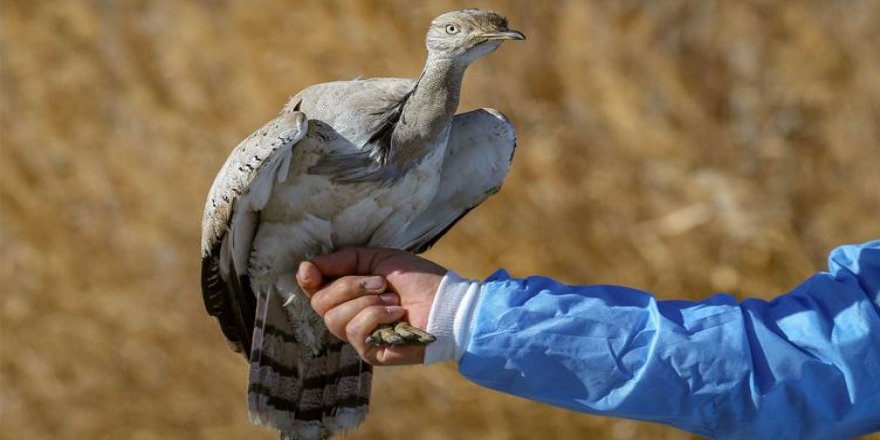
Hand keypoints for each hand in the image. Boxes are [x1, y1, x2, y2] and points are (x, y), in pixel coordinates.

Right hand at [296, 247, 445, 364]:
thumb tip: (306, 266)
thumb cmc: (418, 280)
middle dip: (349, 286)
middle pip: (320, 303)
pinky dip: (377, 316)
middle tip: (380, 282)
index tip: (310, 270)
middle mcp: (348, 314)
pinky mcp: (370, 352)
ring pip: (334, 319)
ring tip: (393, 298)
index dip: (307, 279)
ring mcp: (358, 335)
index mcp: (348, 291)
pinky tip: (397, 313)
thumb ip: (344, 259)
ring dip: (367, 302)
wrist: (447, 302)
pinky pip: (356, 332)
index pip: (313, 289)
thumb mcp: (380, 259)